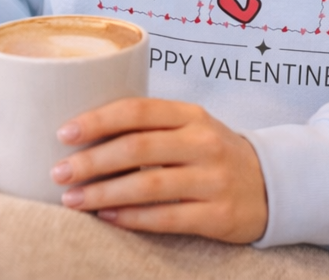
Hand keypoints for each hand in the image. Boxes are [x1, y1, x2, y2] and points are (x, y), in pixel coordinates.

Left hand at [51, 98, 267, 243]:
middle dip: (92, 161)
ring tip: (72, 199)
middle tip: (59, 172)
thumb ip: (150, 128)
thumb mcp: (190, 129)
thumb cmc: (212, 153)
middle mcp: (203, 142)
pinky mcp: (219, 214)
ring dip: (104, 194)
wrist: (270, 184)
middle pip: (138, 148)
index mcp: (191, 115)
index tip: (64, 133)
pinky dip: (132, 218)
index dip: (98, 120)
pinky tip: (107, 218)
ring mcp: (213, 178)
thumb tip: (86, 135)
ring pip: (148, 185)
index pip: (138, 110)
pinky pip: (167, 218)